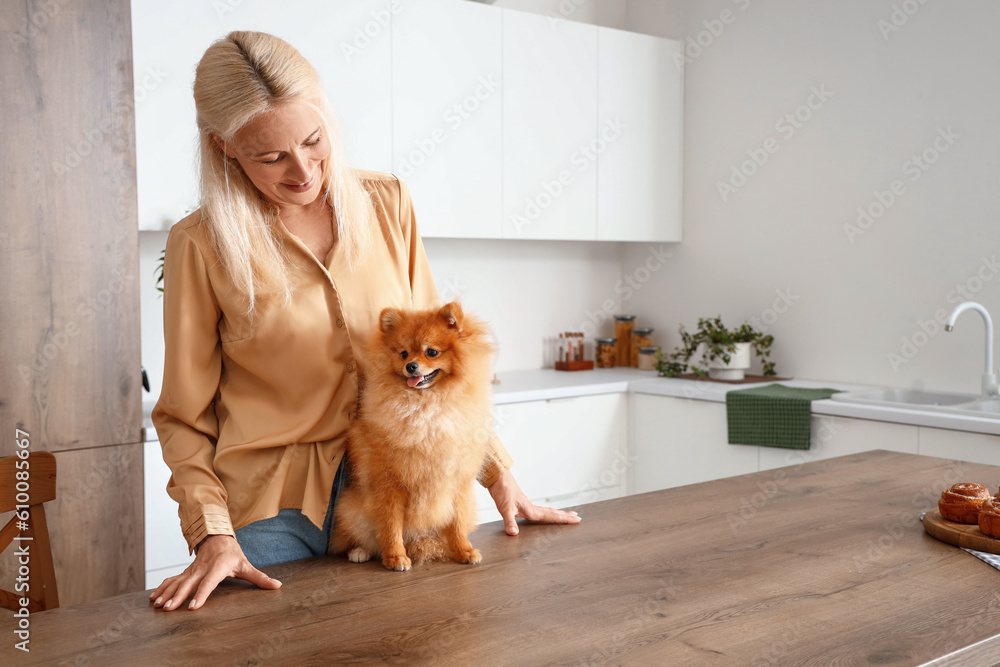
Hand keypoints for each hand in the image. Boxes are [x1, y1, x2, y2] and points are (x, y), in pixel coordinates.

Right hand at [149, 535, 280, 610]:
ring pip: (177, 582)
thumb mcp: (246, 565)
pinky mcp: (186, 572)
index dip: (201, 594)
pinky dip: (162, 588)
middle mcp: (202, 568)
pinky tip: (154, 598)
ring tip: (158, 605)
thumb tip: (277, 586)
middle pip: (189, 584)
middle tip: (169, 608)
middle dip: (178, 596)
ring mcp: (192, 570)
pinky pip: (172, 580)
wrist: (218, 537)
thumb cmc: (233, 553)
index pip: (209, 582)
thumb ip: (260, 578)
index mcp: (218, 567)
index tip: (193, 607)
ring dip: (167, 593)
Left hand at [487, 469, 581, 535]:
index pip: (551, 516)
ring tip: (565, 515)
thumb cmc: (501, 490)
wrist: (497, 477)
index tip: (577, 520)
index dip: (564, 519)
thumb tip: (514, 533)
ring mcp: (526, 504)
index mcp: (530, 509)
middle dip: (564, 516)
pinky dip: (544, 513)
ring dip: (556, 513)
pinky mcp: (520, 503)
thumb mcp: (504, 508)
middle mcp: (530, 507)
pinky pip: (537, 510)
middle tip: (577, 518)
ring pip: (545, 510)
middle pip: (552, 512)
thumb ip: (510, 522)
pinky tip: (541, 514)